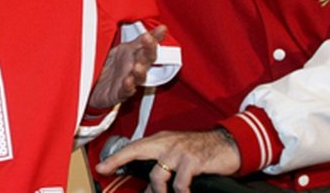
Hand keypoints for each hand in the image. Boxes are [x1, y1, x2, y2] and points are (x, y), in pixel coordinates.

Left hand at [87, 24, 166, 108]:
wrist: (95, 88)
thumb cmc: (110, 68)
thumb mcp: (122, 50)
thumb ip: (137, 41)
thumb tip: (153, 27)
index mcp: (133, 55)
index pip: (147, 44)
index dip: (155, 37)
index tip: (162, 29)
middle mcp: (134, 67)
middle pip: (146, 59)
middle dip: (149, 50)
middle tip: (149, 39)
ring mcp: (128, 81)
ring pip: (139, 77)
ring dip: (140, 72)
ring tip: (139, 66)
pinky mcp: (118, 94)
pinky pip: (125, 91)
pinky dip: (128, 87)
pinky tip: (128, 81)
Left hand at [95, 129, 240, 192]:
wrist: (228, 144)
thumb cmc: (201, 152)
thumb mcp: (178, 155)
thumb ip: (161, 167)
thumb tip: (148, 188)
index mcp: (161, 141)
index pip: (134, 147)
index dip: (116, 157)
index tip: (101, 167)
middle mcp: (167, 143)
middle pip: (136, 150)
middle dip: (118, 160)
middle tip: (106, 170)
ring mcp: (179, 151)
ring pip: (157, 174)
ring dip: (158, 190)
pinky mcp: (193, 161)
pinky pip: (179, 182)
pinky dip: (180, 192)